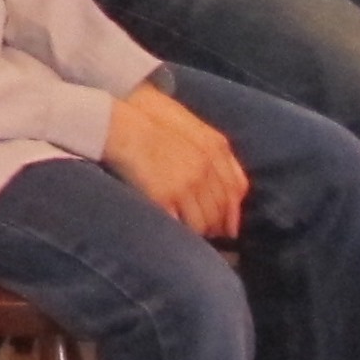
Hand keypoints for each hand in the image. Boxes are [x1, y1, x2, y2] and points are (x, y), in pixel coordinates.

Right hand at [103, 83, 248, 242]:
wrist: (123, 128)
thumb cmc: (153, 124)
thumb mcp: (193, 128)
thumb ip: (214, 149)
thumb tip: (227, 178)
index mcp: (214, 149)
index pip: (235, 189)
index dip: (233, 212)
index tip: (230, 226)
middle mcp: (205, 169)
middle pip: (221, 208)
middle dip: (218, 225)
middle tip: (212, 235)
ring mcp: (186, 185)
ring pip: (204, 221)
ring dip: (201, 231)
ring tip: (193, 235)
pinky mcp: (165, 198)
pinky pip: (183, 225)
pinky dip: (183, 233)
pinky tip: (177, 233)